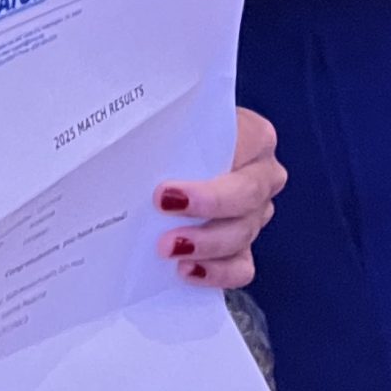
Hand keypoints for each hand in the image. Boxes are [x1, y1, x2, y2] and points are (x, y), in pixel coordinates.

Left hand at [156, 107, 283, 289]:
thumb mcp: (167, 118)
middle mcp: (262, 174)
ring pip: (243, 233)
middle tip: (164, 212)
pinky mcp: (242, 245)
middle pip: (248, 195)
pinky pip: (242, 267)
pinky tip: (188, 270)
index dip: (211, 169)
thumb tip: (129, 137)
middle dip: (207, 207)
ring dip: (205, 243)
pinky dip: (217, 272)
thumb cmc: (170, 129)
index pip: (246, 149)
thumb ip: (164, 126)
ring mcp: (255, 213)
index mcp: (253, 134)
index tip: (167, 190)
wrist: (163, 152)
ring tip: (168, 248)